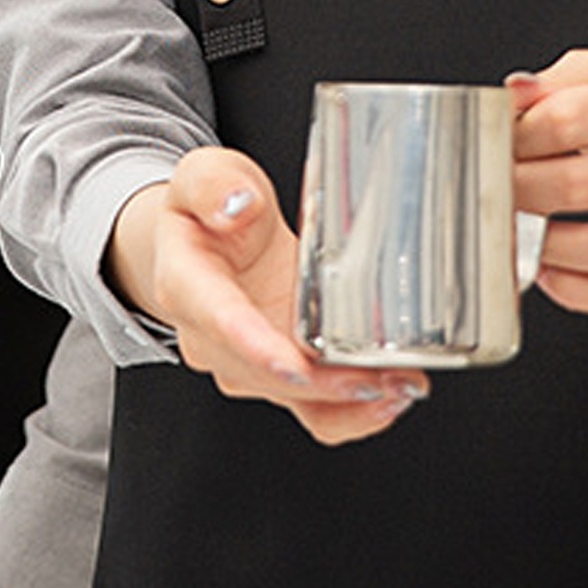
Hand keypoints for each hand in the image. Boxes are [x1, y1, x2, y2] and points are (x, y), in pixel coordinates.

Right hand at [106, 146, 427, 445]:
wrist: (206, 239)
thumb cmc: (207, 210)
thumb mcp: (205, 173)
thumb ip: (214, 182)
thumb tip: (236, 205)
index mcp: (186, 283)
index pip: (218, 319)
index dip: (256, 346)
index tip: (295, 364)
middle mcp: (212, 336)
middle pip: (263, 373)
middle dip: (321, 384)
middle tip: (378, 376)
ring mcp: (247, 361)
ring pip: (293, 399)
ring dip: (346, 402)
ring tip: (400, 386)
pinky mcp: (282, 374)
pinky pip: (313, 412)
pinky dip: (353, 414)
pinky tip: (392, 397)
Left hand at [509, 50, 587, 317]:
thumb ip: (551, 83)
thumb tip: (510, 97)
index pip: (567, 121)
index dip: (515, 137)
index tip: (489, 145)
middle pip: (578, 187)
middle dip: (517, 194)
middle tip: (489, 192)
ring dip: (545, 249)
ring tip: (513, 233)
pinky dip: (578, 293)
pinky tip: (548, 270)